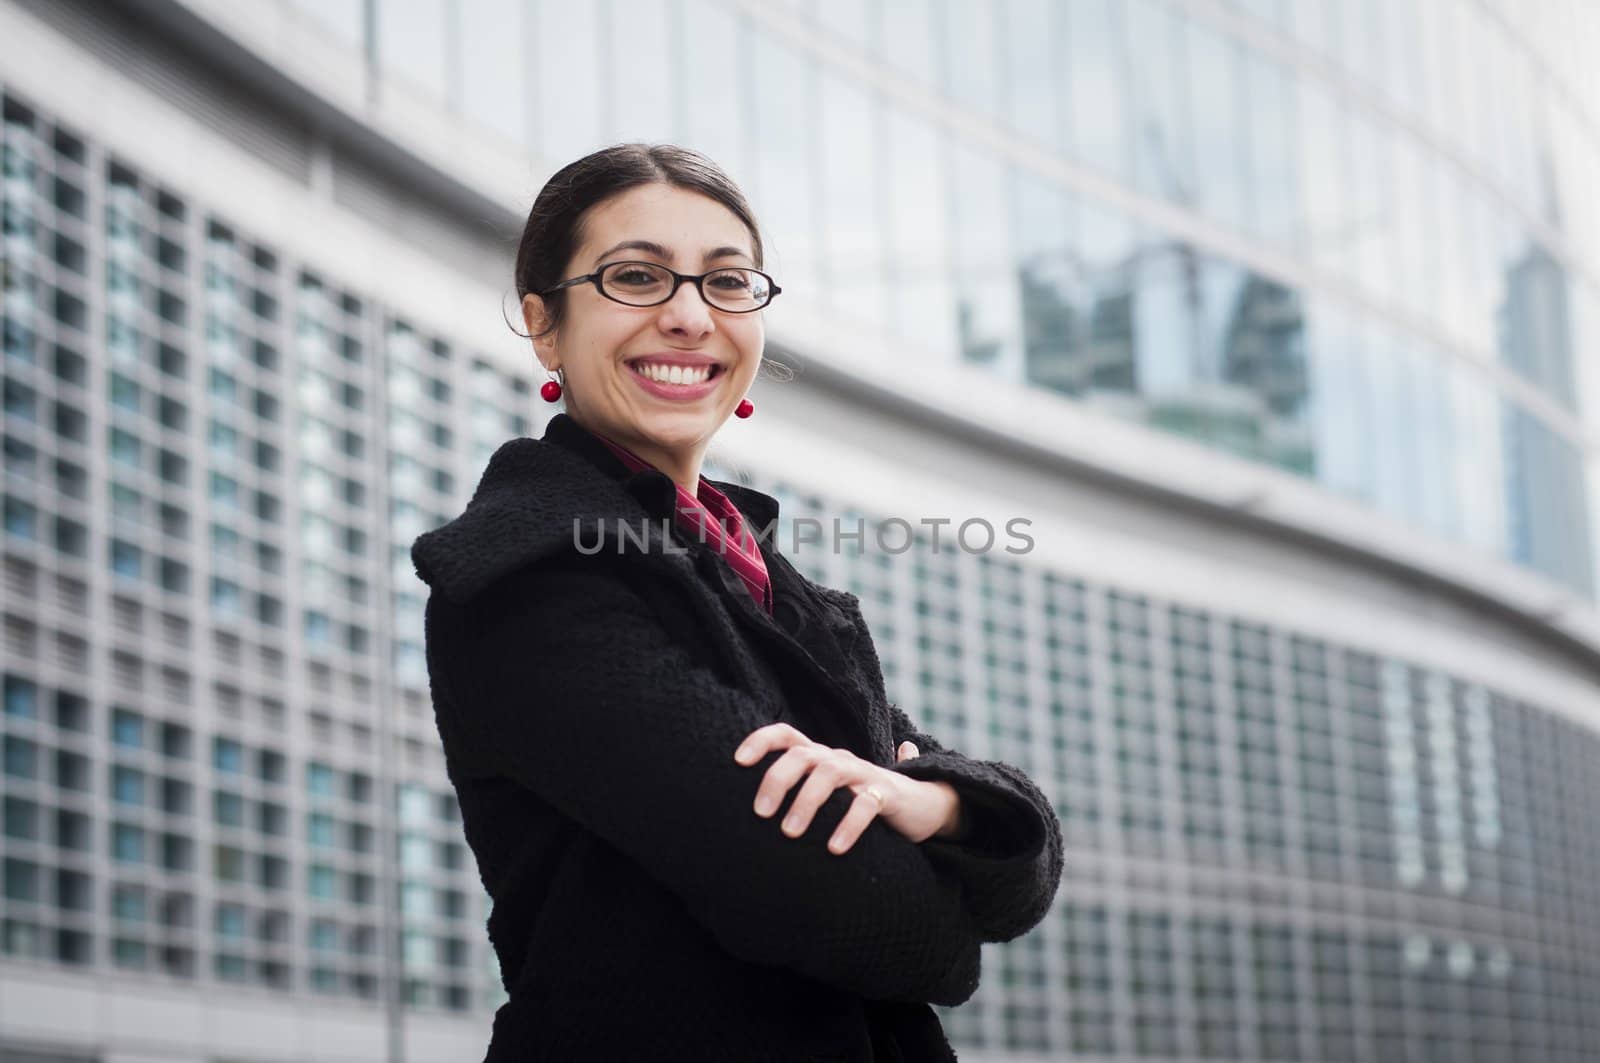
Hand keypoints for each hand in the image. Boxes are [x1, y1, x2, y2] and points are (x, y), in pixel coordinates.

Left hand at [734, 724, 956, 853]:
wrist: (921, 805)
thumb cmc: (860, 801)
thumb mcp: (827, 795)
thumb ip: (799, 793)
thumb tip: (755, 807)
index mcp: (820, 757)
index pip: (786, 735)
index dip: (761, 740)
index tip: (738, 761)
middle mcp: (838, 759)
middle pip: (803, 754)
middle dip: (777, 779)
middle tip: (761, 813)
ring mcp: (863, 774)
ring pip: (830, 773)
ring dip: (807, 801)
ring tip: (790, 832)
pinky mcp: (886, 794)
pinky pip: (866, 805)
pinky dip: (848, 825)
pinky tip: (833, 848)